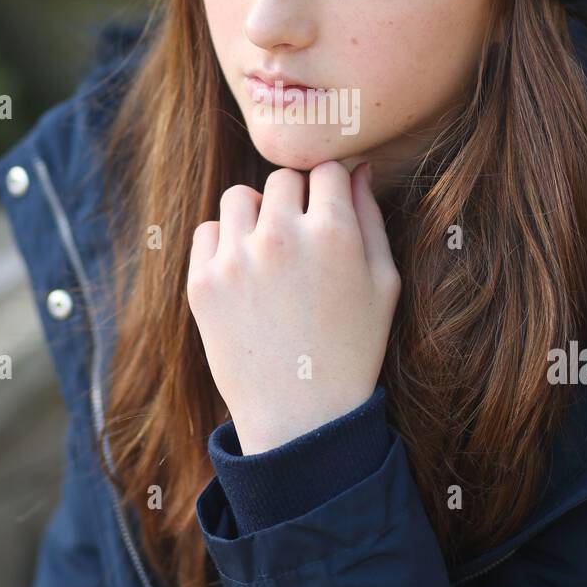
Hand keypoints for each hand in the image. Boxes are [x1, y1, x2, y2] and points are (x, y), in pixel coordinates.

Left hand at [187, 161, 401, 453]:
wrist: (301, 417)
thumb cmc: (353, 349)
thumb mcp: (384, 284)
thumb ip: (372, 218)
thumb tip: (358, 169)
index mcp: (333, 232)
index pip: (326, 169)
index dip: (331, 187)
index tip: (329, 210)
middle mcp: (281, 236)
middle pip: (282, 178)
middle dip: (295, 199)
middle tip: (302, 238)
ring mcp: (236, 258)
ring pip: (239, 198)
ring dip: (255, 215)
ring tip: (269, 252)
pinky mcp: (202, 282)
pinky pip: (206, 232)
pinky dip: (223, 244)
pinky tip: (244, 274)